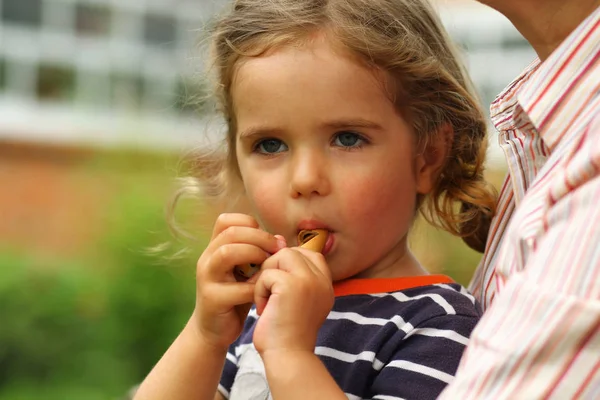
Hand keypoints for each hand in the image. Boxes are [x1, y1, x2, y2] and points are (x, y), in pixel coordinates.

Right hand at [193, 213, 285, 349]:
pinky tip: (266, 291)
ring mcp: (207, 278)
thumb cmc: (235, 297)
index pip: (227, 221)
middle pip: (230, 233)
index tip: (271, 239)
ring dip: (254, 255)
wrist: (214, 331)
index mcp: (214, 248)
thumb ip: (258, 254)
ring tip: (269, 268)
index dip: (251, 224)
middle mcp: (207, 259)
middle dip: (260, 238)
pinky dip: (256, 288)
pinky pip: (237, 288)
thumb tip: (280, 239)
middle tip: (278, 250)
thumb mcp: (246, 271)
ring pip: (227, 253)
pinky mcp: (212, 299)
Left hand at [252, 247, 333, 355]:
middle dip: (274, 269)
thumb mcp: (299, 301)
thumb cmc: (287, 333)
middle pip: (291, 252)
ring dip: (266, 278)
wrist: (288, 358)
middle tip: (270, 294)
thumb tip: (278, 244)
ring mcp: (309, 281)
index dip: (289, 264)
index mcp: (326, 285)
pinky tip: (264, 309)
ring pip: (279, 257)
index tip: (278, 286)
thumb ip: (295, 276)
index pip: (309, 254)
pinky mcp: (292, 285)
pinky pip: (267, 274)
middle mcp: (322, 280)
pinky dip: (259, 291)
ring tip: (267, 301)